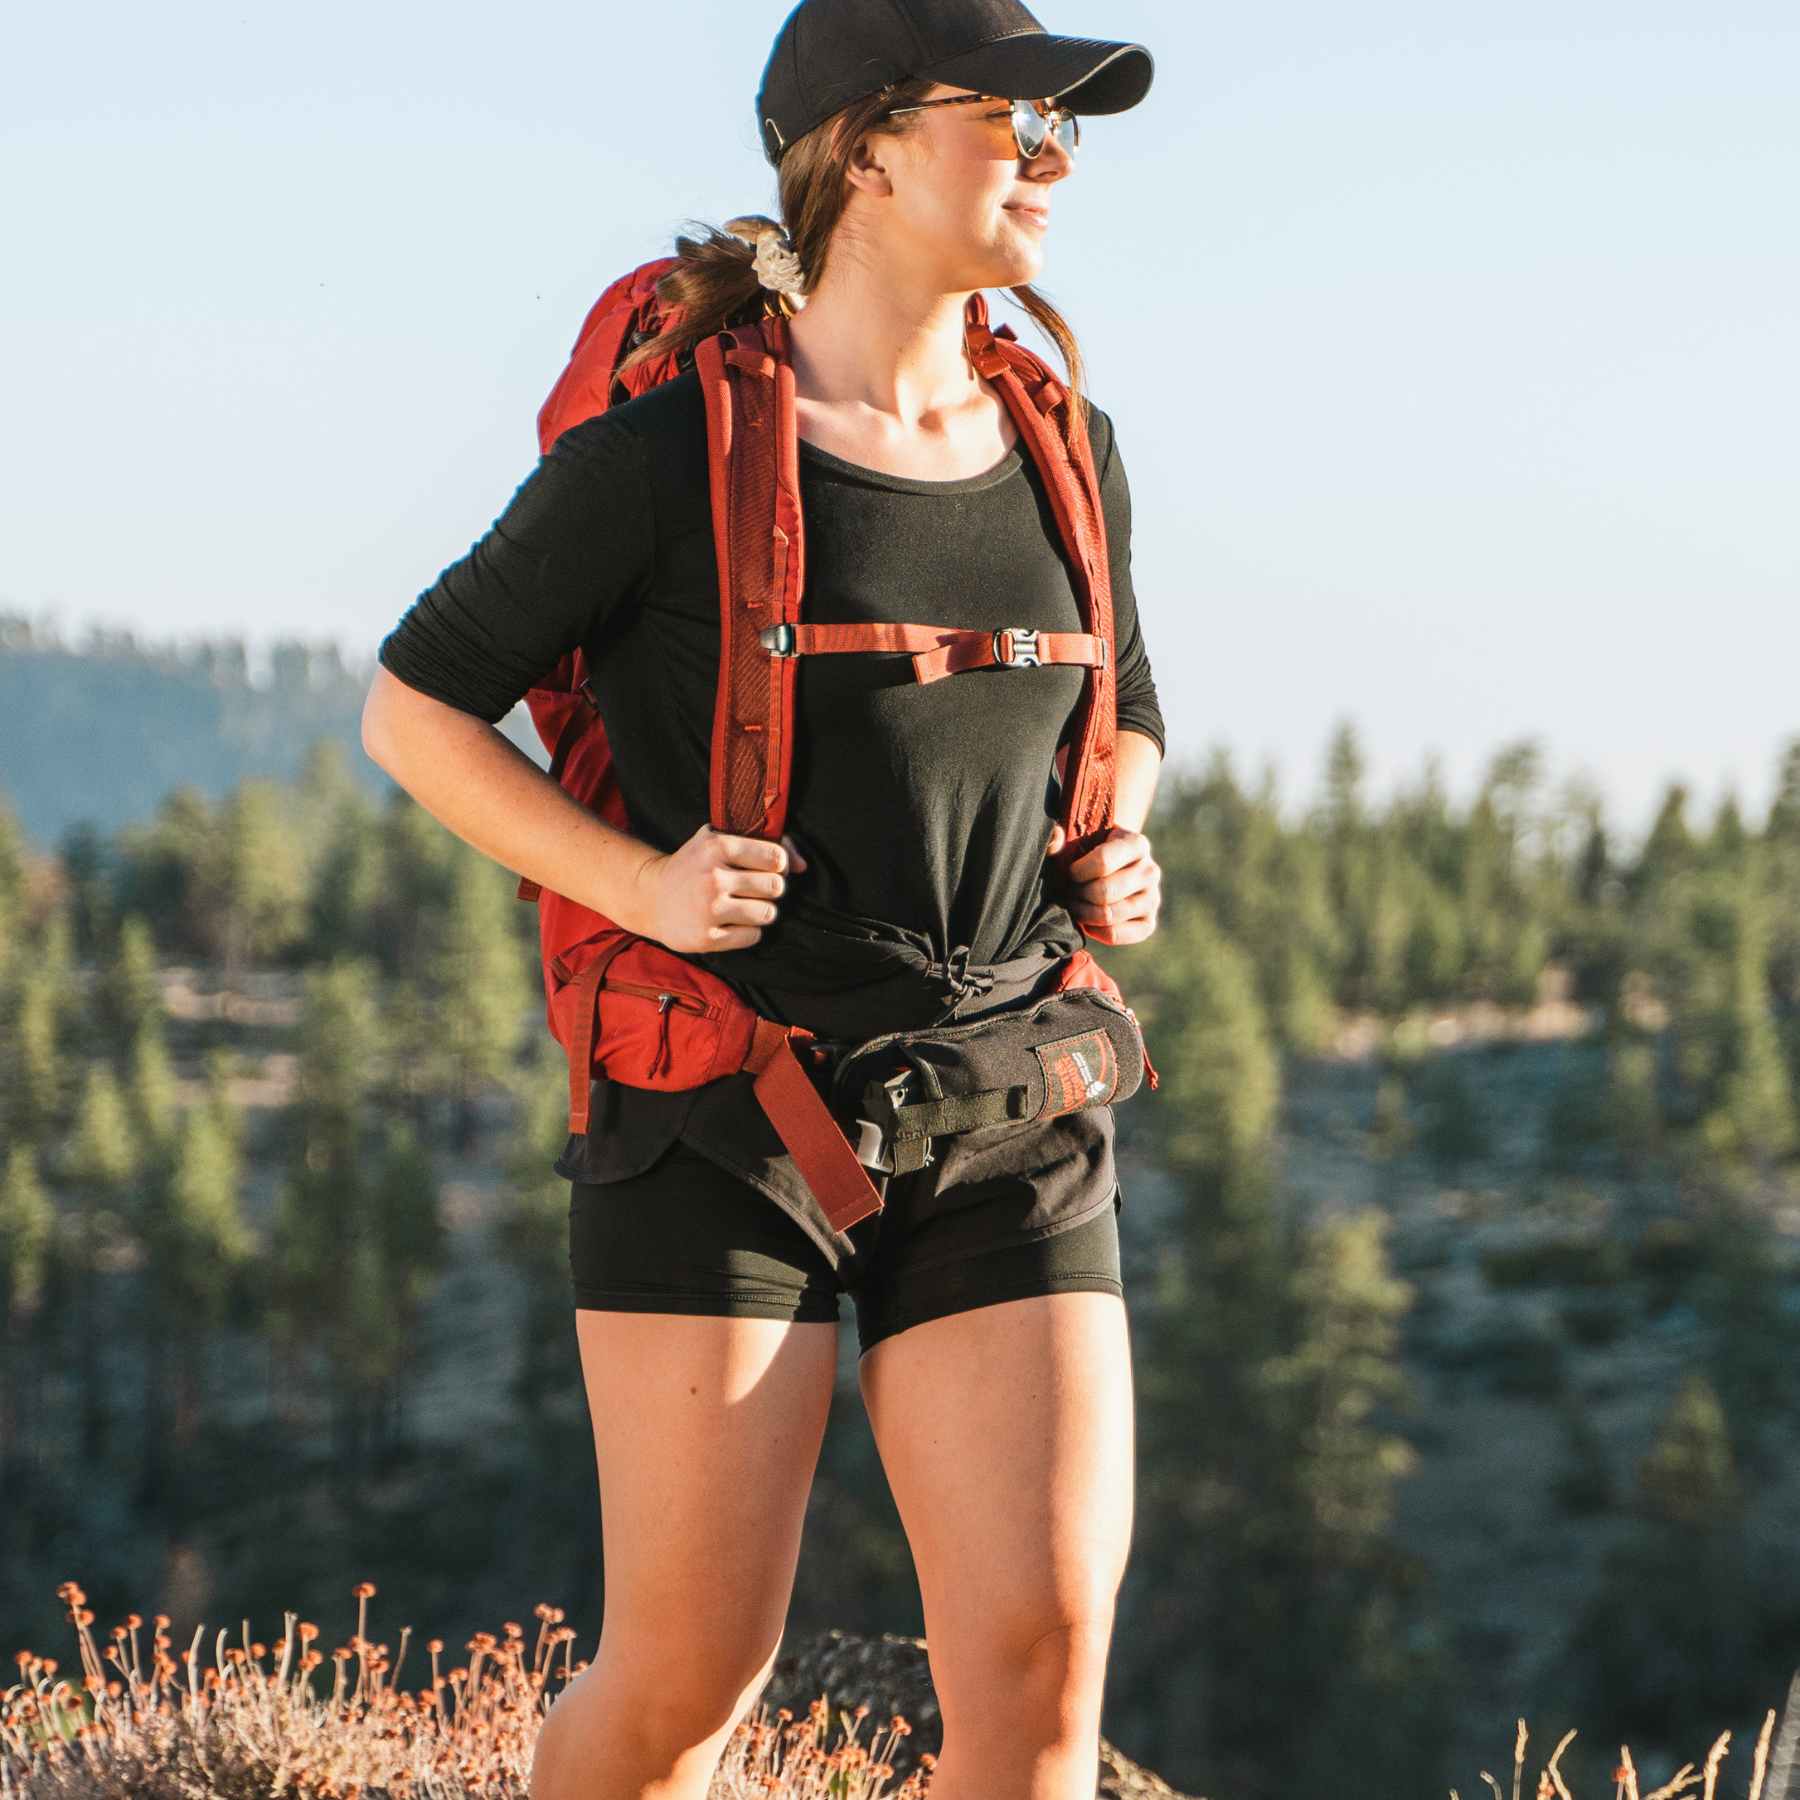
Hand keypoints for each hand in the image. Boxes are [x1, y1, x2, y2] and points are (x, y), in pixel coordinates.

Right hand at [629, 823, 808, 953]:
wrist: (650, 897)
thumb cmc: (693, 865)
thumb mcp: (717, 841)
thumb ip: (763, 844)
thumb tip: (804, 866)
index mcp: (716, 846)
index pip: (776, 857)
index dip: (779, 865)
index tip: (768, 869)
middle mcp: (713, 877)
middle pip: (776, 887)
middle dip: (771, 890)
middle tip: (755, 890)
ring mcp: (710, 909)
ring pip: (768, 913)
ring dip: (762, 912)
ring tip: (744, 907)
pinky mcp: (707, 938)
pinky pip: (753, 936)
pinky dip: (748, 931)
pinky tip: (731, 923)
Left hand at [1043, 822, 1160, 945]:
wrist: (1104, 874)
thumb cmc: (1086, 854)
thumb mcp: (1074, 840)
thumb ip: (1060, 840)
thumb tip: (1055, 838)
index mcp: (1137, 843)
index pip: (1103, 862)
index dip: (1077, 872)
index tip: (1069, 873)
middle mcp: (1150, 871)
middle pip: (1104, 892)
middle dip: (1078, 894)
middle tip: (1067, 891)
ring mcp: (1152, 899)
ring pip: (1109, 915)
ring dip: (1082, 912)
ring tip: (1073, 904)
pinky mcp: (1148, 923)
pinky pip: (1115, 934)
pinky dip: (1094, 931)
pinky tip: (1085, 920)